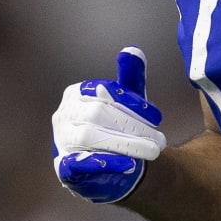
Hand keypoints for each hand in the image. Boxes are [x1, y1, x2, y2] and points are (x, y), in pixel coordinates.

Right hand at [52, 47, 165, 203]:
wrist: (104, 168)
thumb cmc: (114, 129)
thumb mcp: (125, 103)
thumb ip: (129, 78)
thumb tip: (131, 51)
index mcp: (76, 94)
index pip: (103, 92)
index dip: (131, 103)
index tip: (157, 117)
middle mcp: (64, 114)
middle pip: (98, 113)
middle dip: (132, 126)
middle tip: (159, 139)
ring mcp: (61, 140)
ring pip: (90, 136)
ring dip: (124, 143)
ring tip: (151, 151)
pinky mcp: (63, 167)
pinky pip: (81, 162)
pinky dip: (106, 162)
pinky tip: (129, 164)